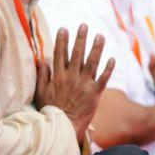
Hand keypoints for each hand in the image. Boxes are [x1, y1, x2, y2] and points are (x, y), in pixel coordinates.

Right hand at [34, 25, 114, 139]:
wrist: (64, 128)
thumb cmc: (51, 111)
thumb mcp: (41, 93)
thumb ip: (42, 76)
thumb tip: (42, 61)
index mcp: (59, 77)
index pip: (60, 54)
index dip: (62, 41)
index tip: (64, 28)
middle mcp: (72, 78)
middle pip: (77, 54)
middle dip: (81, 38)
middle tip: (84, 25)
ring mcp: (85, 85)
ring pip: (92, 63)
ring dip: (96, 48)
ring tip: (100, 36)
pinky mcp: (95, 94)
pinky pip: (103, 79)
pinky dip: (108, 69)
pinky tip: (112, 58)